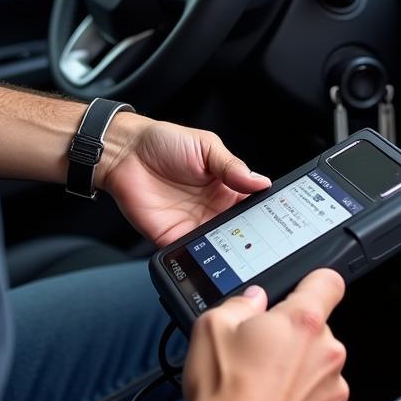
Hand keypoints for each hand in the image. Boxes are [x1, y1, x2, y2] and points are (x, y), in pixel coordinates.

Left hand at [99, 116, 270, 246]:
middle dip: (250, 236)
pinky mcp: (171, 236)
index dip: (264, 212)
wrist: (124, 153)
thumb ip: (232, 166)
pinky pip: (189, 253)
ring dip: (228, 250)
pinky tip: (209, 256)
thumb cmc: (163, 142)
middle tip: (261, 240)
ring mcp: (193, 224)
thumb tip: (261, 181)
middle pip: (238, 229)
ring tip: (240, 252)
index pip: (251, 204)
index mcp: (225, 186)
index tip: (276, 218)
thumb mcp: (206, 147)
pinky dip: (199, 258)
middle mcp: (212, 208)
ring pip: (218, 245)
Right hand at [181, 269, 349, 400]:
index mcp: (303, 322)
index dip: (315, 284)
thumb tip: (252, 301)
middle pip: (318, 334)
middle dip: (294, 341)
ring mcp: (335, 392)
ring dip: (300, 378)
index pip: (328, 282)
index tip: (304, 292)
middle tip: (261, 358)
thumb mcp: (211, 328)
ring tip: (264, 395)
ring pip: (320, 372)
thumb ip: (239, 304)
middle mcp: (328, 353)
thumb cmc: (224, 396)